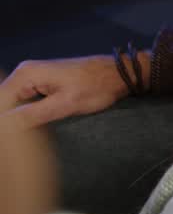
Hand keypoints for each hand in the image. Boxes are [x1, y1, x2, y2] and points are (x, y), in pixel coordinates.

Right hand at [0, 53, 148, 127]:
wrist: (119, 74)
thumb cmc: (96, 88)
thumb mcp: (64, 106)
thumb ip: (30, 115)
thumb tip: (4, 127)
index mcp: (25, 75)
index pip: (0, 104)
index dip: (6, 126)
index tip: (14, 141)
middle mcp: (24, 73)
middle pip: (5, 103)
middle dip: (11, 122)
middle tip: (31, 135)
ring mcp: (34, 76)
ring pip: (14, 103)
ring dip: (19, 119)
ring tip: (36, 131)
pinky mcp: (44, 83)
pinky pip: (26, 100)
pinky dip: (29, 114)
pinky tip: (38, 125)